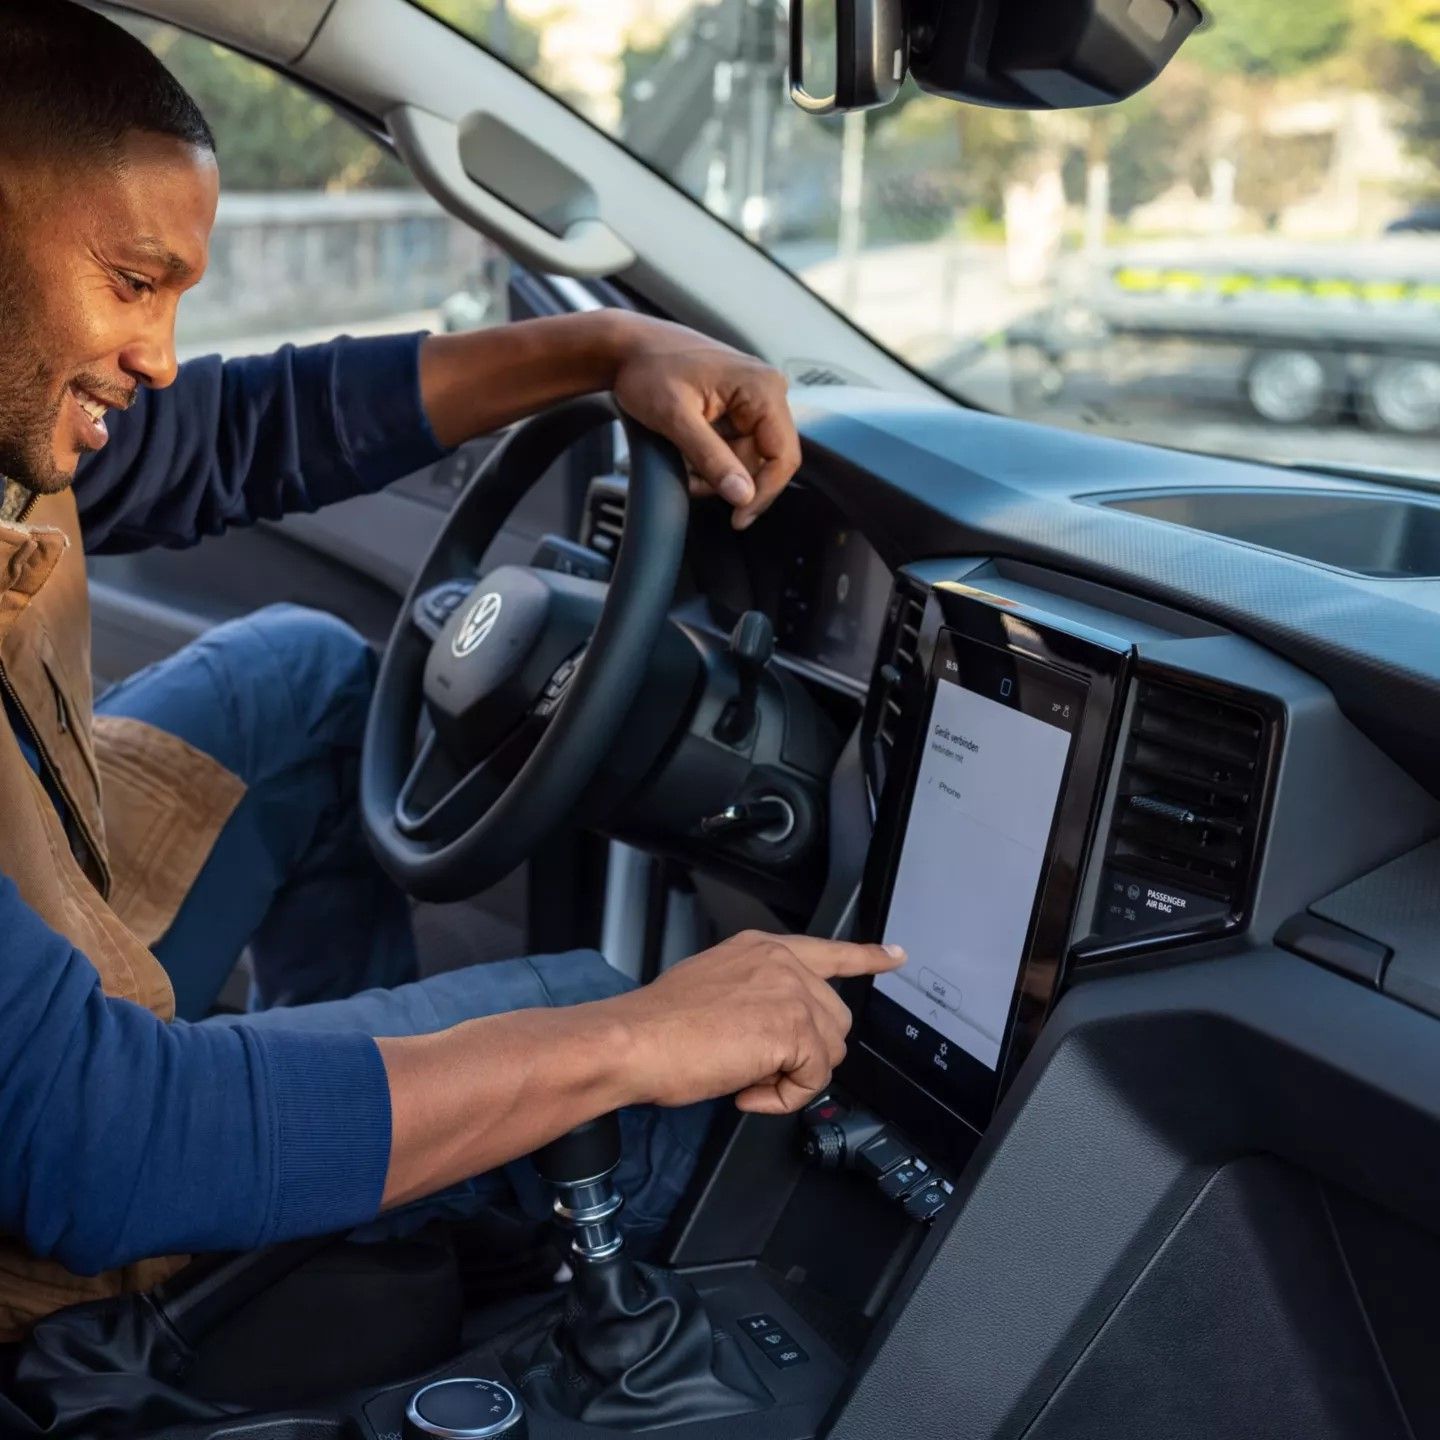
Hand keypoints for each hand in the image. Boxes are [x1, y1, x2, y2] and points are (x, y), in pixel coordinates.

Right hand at [603, 931, 904, 1113]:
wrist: (634, 1041)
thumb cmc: (656, 1026)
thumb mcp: (712, 989)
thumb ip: (752, 997)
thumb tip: (766, 1032)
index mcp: (761, 949)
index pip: (829, 949)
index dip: (867, 956)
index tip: (894, 955)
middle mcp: (781, 962)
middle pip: (834, 1018)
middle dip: (806, 1053)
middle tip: (755, 1068)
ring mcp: (790, 992)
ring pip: (829, 1050)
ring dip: (793, 1077)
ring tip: (744, 1078)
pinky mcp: (793, 1028)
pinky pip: (814, 1079)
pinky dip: (783, 1098)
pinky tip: (746, 1091)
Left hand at [610, 316, 801, 530]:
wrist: (628, 347)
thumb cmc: (648, 368)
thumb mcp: (675, 419)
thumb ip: (711, 459)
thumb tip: (743, 496)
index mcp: (762, 387)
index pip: (783, 456)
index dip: (763, 493)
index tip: (738, 518)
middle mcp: (767, 389)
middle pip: (765, 461)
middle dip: (729, 479)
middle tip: (692, 482)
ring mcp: (754, 397)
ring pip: (747, 458)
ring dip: (716, 471)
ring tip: (682, 459)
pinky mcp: (739, 405)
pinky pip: (736, 445)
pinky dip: (712, 458)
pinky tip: (688, 450)